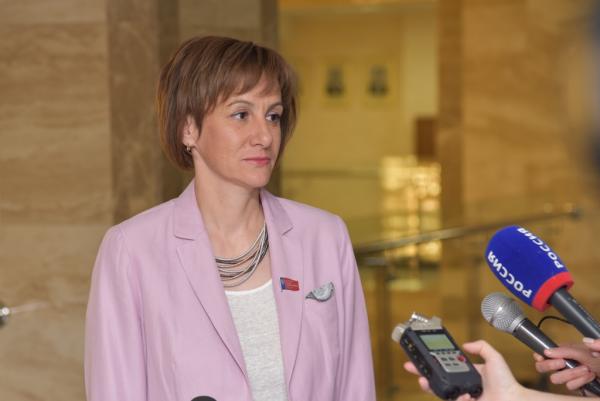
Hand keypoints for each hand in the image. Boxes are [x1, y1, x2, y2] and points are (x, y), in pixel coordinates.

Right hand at [404, 340, 524, 400]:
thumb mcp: (494, 357)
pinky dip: (454, 396)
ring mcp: (461, 396)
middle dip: (422, 372)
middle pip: (437, 378)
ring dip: (429, 385)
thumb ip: (481, 347)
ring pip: (439, 391)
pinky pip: (451, 399)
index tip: (424, 355)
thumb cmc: (507, 382)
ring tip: (423, 380)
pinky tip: (464, 395)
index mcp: (467, 373)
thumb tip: (466, 345)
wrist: (512, 400)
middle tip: (411, 366)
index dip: (435, 361)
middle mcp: (462, 384)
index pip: (446, 366)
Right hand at [533, 340, 599, 390]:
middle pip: (542, 366)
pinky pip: (569, 386)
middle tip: (562, 362)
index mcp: (565, 351)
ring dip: (571, 373)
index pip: (544, 352)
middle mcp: (564, 363)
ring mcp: (569, 375)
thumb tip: (549, 349)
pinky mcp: (576, 387)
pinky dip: (580, 381)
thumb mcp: (586, 352)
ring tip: (586, 369)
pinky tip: (590, 377)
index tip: (542, 356)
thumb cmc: (599, 359)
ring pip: (555, 378)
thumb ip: (569, 350)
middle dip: (550, 364)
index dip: (540, 354)